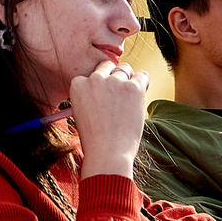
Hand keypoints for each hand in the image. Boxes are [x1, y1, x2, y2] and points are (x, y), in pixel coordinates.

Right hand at [68, 57, 150, 179]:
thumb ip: (91, 96)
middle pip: (108, 66)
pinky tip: (140, 95)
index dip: (101, 85)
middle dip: (115, 77)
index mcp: (78, 84)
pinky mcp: (133, 88)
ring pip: (125, 69)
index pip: (93, 74)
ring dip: (129, 81)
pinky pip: (142, 76)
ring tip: (129, 100)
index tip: (105, 98)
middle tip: (120, 95)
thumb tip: (110, 83)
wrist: (108, 153)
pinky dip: (143, 83)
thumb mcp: (83, 113)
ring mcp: (114, 82)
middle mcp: (94, 79)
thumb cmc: (96, 139)